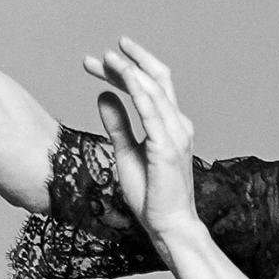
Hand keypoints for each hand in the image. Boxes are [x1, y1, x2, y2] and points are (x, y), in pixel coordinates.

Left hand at [82, 38, 199, 249]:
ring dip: (129, 69)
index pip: (150, 87)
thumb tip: (104, 95)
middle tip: (101, 53)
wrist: (169, 225)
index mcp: (169, 125)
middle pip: (154, 80)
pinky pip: (152, 110)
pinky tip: (123, 74)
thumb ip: (117, 123)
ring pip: (153, 89)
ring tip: (106, 57)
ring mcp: (175, 134)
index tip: (100, 62)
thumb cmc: (151, 195)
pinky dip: (138, 88)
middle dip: (129, 62)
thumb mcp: (126, 152)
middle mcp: (177, 124)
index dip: (126, 70)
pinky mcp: (167, 146)